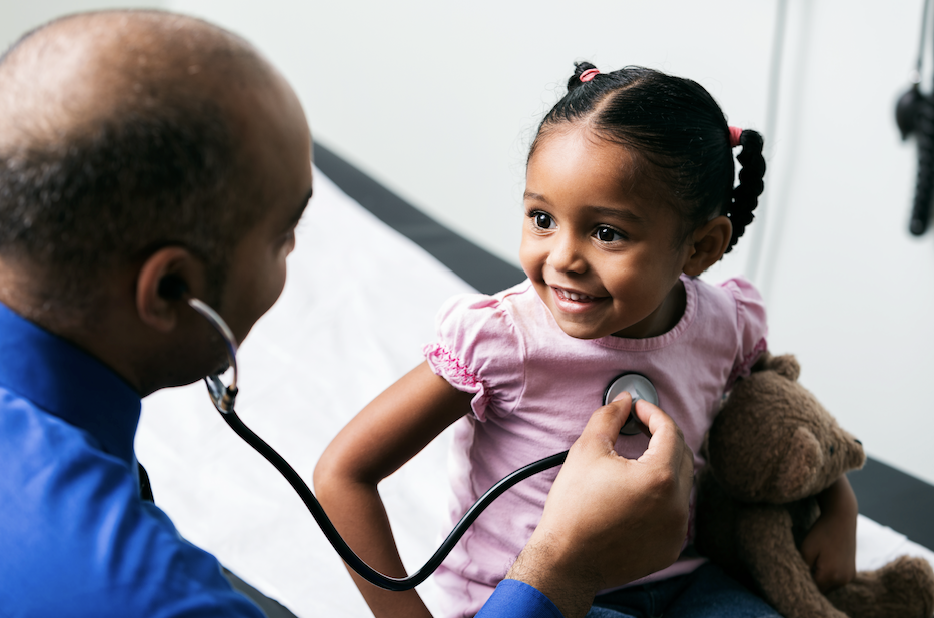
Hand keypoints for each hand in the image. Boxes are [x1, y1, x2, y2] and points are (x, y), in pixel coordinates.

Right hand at [505, 394, 693, 617]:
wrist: (567, 561)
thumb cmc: (573, 507)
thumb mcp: (587, 451)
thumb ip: (610, 418)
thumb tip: (624, 401)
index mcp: (659, 477)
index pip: (670, 432)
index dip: (653, 414)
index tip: (638, 410)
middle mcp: (677, 505)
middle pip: (682, 456)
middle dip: (662, 437)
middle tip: (639, 428)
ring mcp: (677, 529)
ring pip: (681, 484)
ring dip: (664, 466)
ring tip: (636, 460)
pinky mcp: (670, 547)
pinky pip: (675, 512)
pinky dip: (663, 496)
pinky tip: (638, 494)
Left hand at [799, 476, 857, 592]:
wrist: (841, 518)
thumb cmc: (821, 532)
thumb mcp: (806, 549)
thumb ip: (803, 568)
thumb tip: (797, 580)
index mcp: (831, 576)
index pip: (813, 589)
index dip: (802, 583)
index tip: (794, 575)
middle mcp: (843, 580)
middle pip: (822, 590)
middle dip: (811, 582)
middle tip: (800, 569)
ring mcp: (849, 577)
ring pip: (829, 586)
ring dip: (820, 579)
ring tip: (811, 564)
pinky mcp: (852, 572)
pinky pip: (836, 580)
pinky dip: (828, 575)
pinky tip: (821, 562)